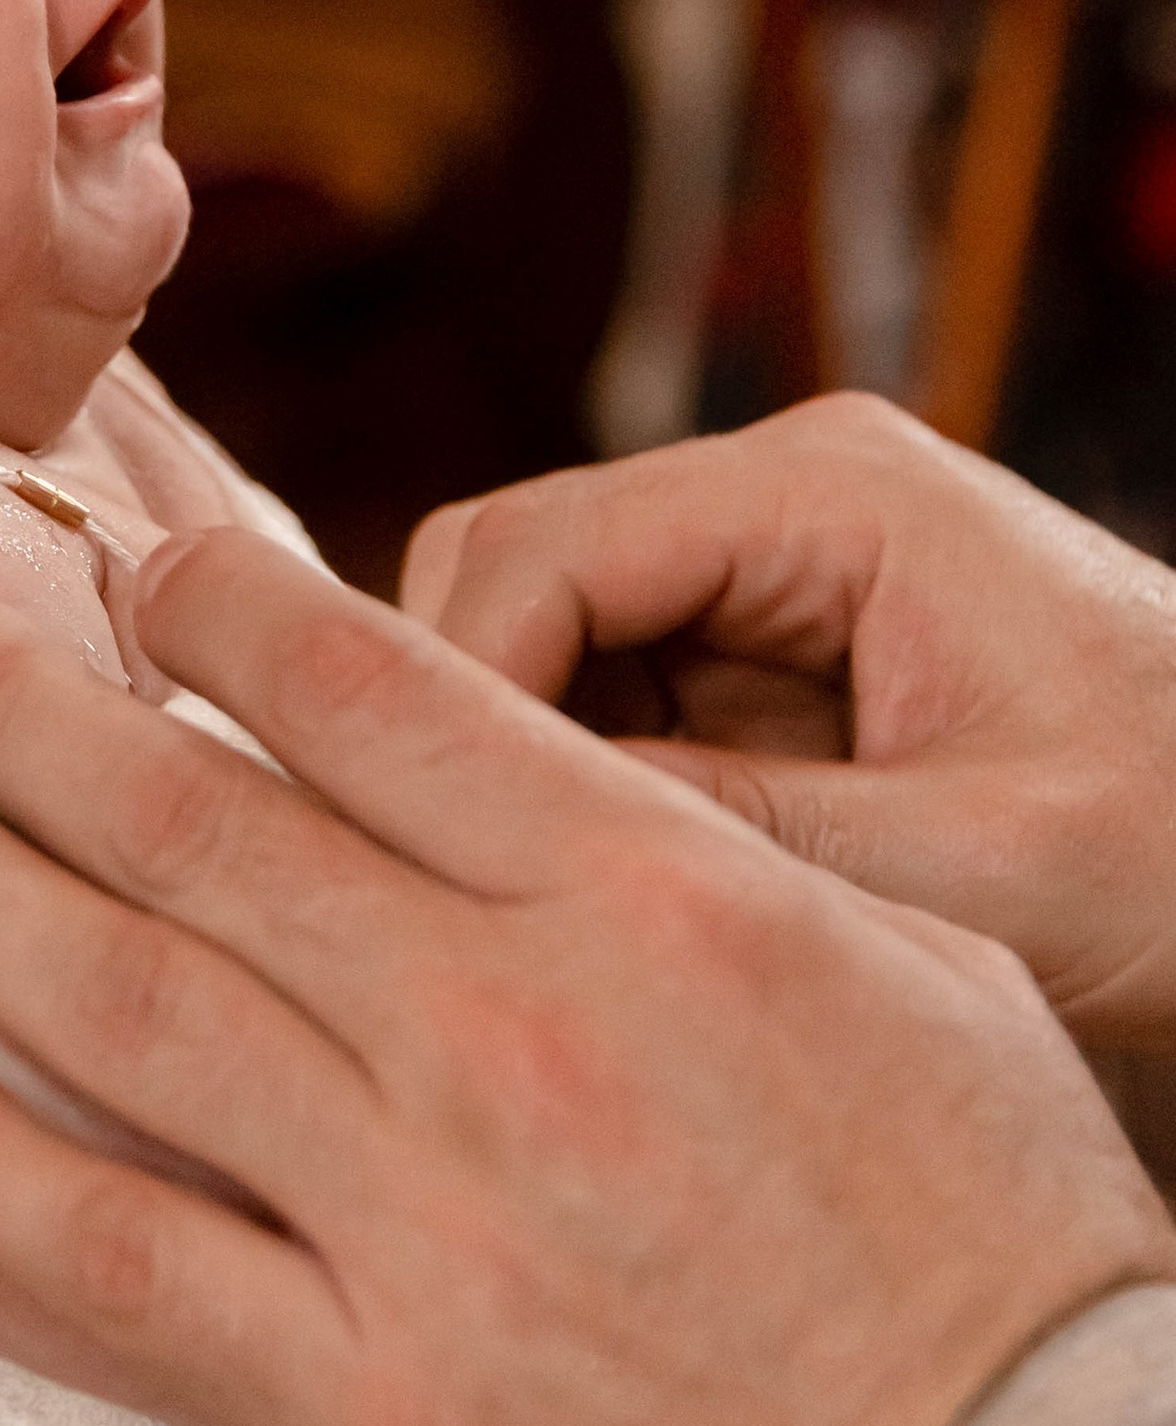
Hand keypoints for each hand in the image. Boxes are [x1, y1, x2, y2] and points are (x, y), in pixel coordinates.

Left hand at [0, 532, 1175, 1425]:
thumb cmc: (1001, 1261)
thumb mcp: (905, 975)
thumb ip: (711, 855)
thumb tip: (558, 768)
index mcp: (652, 894)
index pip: (376, 693)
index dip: (214, 612)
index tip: (120, 577)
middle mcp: (512, 1025)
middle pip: (203, 823)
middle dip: (18, 722)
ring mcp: (428, 1215)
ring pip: (130, 1007)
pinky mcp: (376, 1402)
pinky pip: (127, 1259)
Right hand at [406, 392, 1175, 1051]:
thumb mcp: (986, 867)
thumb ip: (748, 835)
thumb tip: (511, 836)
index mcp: (833, 492)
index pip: (530, 548)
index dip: (449, 695)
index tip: (438, 852)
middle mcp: (786, 503)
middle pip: (506, 583)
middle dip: (472, 739)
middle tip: (474, 905)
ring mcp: (777, 581)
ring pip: (542, 656)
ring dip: (534, 782)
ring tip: (562, 933)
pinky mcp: (781, 667)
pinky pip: (618, 716)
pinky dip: (598, 810)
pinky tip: (634, 922)